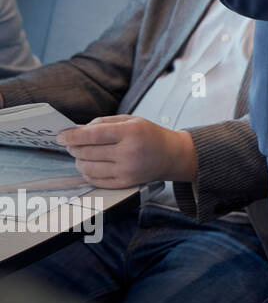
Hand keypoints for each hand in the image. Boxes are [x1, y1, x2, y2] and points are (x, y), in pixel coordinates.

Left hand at [54, 115, 196, 188]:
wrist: (172, 155)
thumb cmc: (150, 135)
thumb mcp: (131, 120)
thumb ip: (103, 122)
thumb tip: (76, 131)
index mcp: (130, 132)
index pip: (93, 135)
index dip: (72, 136)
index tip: (61, 136)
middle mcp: (129, 152)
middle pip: (87, 152)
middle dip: (74, 148)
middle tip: (72, 144)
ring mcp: (127, 170)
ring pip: (88, 168)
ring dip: (79, 161)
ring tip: (83, 155)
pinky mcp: (125, 183)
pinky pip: (96, 180)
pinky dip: (88, 173)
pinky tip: (92, 166)